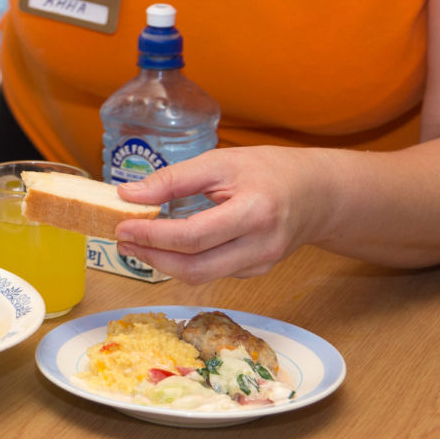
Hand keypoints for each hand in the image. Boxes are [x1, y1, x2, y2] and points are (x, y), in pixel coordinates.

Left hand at [112, 147, 323, 283]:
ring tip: (137, 243)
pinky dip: (184, 262)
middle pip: (195, 268)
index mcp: (254, 212)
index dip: (153, 235)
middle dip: (152, 257)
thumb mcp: (221, 162)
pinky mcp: (255, 272)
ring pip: (201, 276)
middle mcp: (260, 246)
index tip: (123, 226)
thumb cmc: (270, 170)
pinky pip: (212, 272)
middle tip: (122, 240)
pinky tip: (167, 245)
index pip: (193, 236)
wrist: (317, 194)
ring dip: (163, 263)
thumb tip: (129, 194)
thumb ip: (174, 178)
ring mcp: (260, 265)